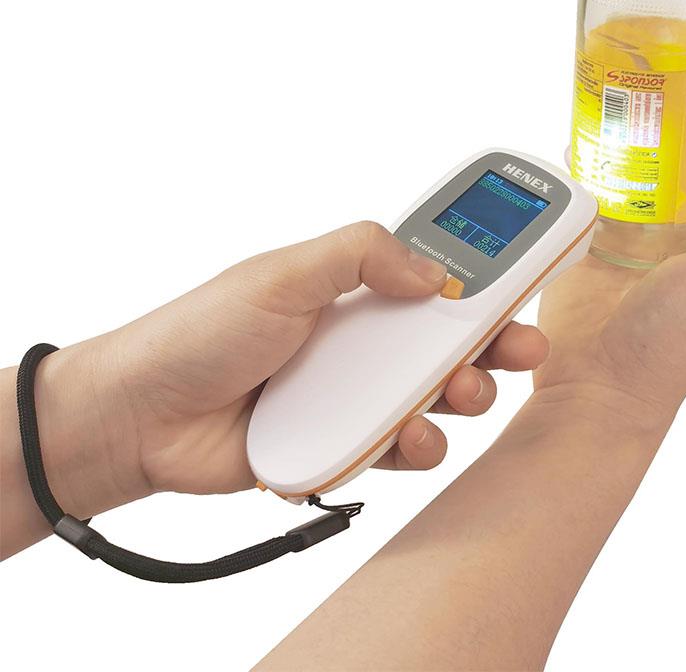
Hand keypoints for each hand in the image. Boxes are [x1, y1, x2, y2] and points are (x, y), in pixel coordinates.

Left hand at [32, 222, 548, 514]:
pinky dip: (418, 445)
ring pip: (438, 396)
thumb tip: (436, 271)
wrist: (140, 417)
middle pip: (453, 339)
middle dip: (497, 342)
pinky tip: (413, 438)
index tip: (528, 268)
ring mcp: (358, 394)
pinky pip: (402, 448)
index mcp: (355, 288)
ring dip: (466, 395)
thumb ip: (360, 254)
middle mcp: (365, 340)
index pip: (436, 275)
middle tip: (523, 345)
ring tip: (462, 394)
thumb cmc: (201, 331)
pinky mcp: (347, 445)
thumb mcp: (283, 272)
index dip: (485, 273)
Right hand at [536, 92, 685, 428]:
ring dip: (646, 146)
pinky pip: (598, 195)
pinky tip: (588, 144)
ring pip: (648, 180)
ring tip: (637, 109)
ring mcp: (638, 242)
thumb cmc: (664, 349)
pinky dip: (595, 168)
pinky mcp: (594, 245)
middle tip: (680, 94)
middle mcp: (684, 244)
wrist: (595, 388)